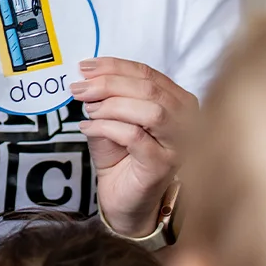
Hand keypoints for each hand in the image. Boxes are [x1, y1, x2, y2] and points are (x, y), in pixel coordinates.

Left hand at [70, 58, 196, 237]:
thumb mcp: (112, 119)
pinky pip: (134, 136)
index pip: (147, 73)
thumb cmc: (122, 157)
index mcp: (177, 101)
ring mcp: (179, 144)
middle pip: (149, 88)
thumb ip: (107, 97)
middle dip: (108, 83)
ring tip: (88, 110)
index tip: (85, 67)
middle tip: (79, 88)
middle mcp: (186, 120)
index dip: (114, 67)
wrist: (124, 199)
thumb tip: (87, 77)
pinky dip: (106, 127)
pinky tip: (88, 128)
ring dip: (111, 105)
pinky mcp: (163, 164)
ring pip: (150, 110)